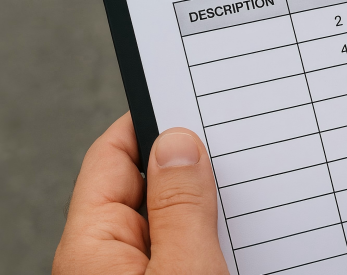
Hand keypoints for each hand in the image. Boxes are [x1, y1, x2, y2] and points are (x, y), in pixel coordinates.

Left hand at [53, 113, 227, 273]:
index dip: (151, 123)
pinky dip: (205, 239)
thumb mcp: (185, 268)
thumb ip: (181, 206)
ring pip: (168, 222)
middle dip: (188, 169)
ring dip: (203, 211)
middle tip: (232, 162)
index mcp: (91, 245)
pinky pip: (177, 251)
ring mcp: (129, 274)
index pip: (112, 156)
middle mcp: (102, 259)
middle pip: (145, 187)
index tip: (194, 104)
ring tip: (239, 214)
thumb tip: (178, 145)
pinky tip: (232, 243)